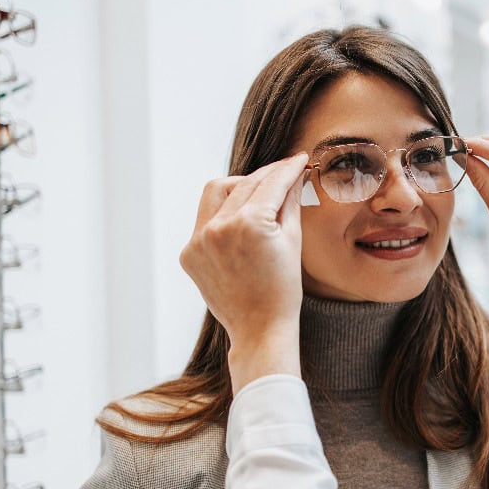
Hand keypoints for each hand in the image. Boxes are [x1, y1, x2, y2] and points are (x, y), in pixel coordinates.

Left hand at [179, 154, 307, 390]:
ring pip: (216, 192)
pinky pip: (205, 219)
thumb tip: (293, 176)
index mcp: (249, 223)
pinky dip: (223, 215)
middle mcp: (218, 227)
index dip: (288, 168)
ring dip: (238, 187)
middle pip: (244, 182)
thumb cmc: (283, 290)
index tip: (299, 159)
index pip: (271, 183)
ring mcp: (199, 240)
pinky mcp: (189, 253)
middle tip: (284, 175)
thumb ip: (289, 202)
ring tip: (258, 196)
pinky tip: (241, 224)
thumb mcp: (292, 241)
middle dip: (266, 176)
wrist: (260, 328)